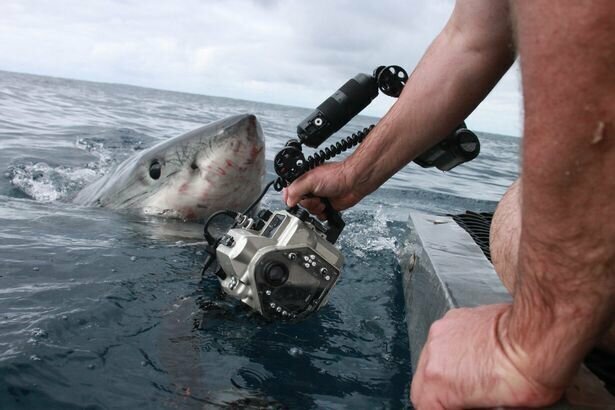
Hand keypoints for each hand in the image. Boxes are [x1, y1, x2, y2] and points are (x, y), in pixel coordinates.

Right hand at [282, 162, 365, 219]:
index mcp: (304, 179)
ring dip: (315, 209)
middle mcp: (310, 189)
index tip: (294, 201)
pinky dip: (322, 214)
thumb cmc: (336, 176)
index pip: (290, 191)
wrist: (353, 183)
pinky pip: (318, 216)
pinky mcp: (327, 206)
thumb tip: (288, 201)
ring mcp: (318, 197)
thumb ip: (295, 190)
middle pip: (299, 204)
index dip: (290, 198)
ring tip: (322, 202)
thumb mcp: (310, 180)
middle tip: (314, 198)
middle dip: (306, 204)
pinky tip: (326, 207)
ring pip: (308, 211)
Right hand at [411, 304, 562, 408]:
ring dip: (445, 370)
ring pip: (431, 359)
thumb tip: (473, 402)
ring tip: (471, 377)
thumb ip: (473, 406)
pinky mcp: (454, 318)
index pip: (424, 405)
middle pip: (423, 383)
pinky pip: (445, 340)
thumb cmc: (525, 374)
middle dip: (439, 393)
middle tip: (461, 400)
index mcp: (438, 382)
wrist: (538, 336)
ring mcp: (442, 333)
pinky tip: (476, 355)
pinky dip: (454, 350)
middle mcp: (433, 355)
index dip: (440, 409)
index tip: (454, 408)